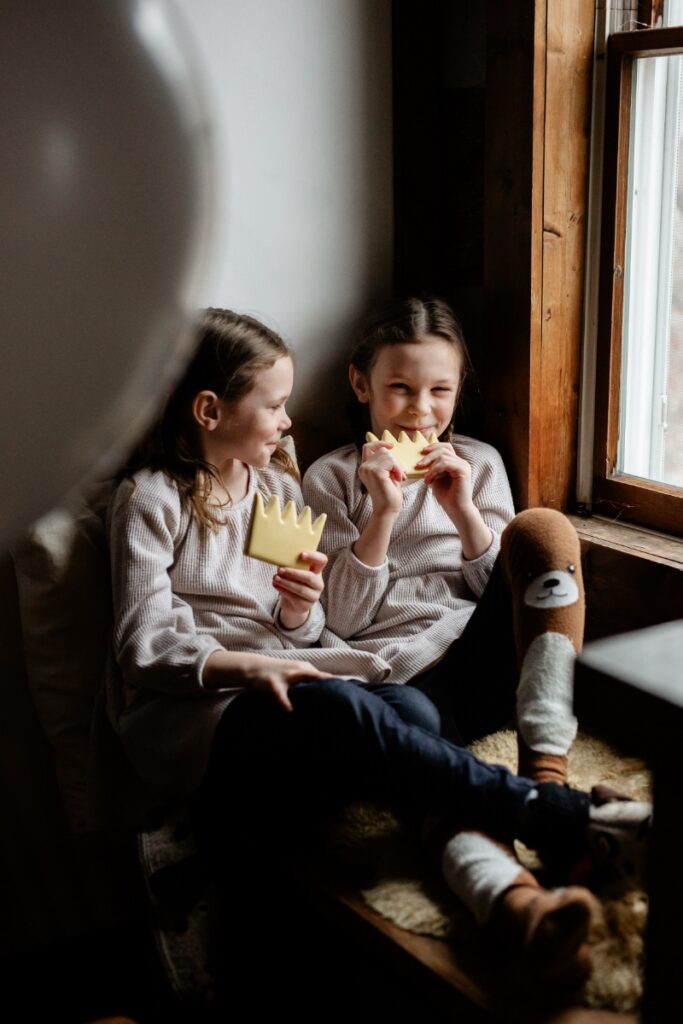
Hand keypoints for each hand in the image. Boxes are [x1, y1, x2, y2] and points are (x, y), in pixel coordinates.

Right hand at [203, 649, 331, 710]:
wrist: (254, 667)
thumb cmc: (278, 672)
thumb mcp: (295, 674)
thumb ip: (308, 681)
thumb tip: (323, 691)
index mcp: (304, 668)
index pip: (324, 676)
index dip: (336, 683)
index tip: (350, 690)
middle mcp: (298, 670)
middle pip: (317, 678)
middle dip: (329, 686)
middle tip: (343, 698)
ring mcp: (285, 676)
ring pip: (302, 685)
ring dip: (310, 694)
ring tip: (322, 706)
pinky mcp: (273, 684)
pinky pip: (281, 696)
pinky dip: (287, 704)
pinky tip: (291, 713)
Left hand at [273, 549, 326, 629]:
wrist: (293, 603)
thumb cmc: (294, 582)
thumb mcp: (295, 572)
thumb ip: (292, 564)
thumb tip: (279, 556)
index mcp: (317, 570)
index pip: (322, 560)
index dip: (314, 556)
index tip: (301, 554)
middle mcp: (318, 583)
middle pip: (309, 577)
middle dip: (293, 573)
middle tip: (280, 570)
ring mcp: (313, 596)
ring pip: (300, 589)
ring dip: (286, 583)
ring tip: (275, 578)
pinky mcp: (305, 606)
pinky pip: (294, 598)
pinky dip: (283, 590)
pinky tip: (275, 585)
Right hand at [358, 440, 404, 515]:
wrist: (388, 509)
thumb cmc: (390, 494)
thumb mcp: (387, 474)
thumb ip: (385, 462)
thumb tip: (389, 447)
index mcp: (364, 467)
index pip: (368, 446)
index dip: (379, 443)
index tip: (391, 446)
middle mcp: (363, 467)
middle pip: (382, 450)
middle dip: (395, 460)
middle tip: (399, 474)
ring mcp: (368, 469)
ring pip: (387, 455)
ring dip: (397, 466)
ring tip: (398, 477)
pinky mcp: (375, 472)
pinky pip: (391, 462)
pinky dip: (398, 469)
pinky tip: (398, 479)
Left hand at [417, 442, 474, 519]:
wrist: (456, 510)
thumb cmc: (447, 497)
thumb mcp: (435, 480)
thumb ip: (431, 469)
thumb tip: (420, 462)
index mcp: (456, 463)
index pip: (446, 447)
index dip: (434, 446)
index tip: (422, 451)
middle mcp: (461, 462)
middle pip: (444, 449)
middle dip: (429, 455)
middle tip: (418, 465)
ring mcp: (463, 465)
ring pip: (443, 456)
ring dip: (430, 466)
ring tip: (425, 478)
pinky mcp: (463, 470)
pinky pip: (445, 464)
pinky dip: (434, 470)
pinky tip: (429, 480)